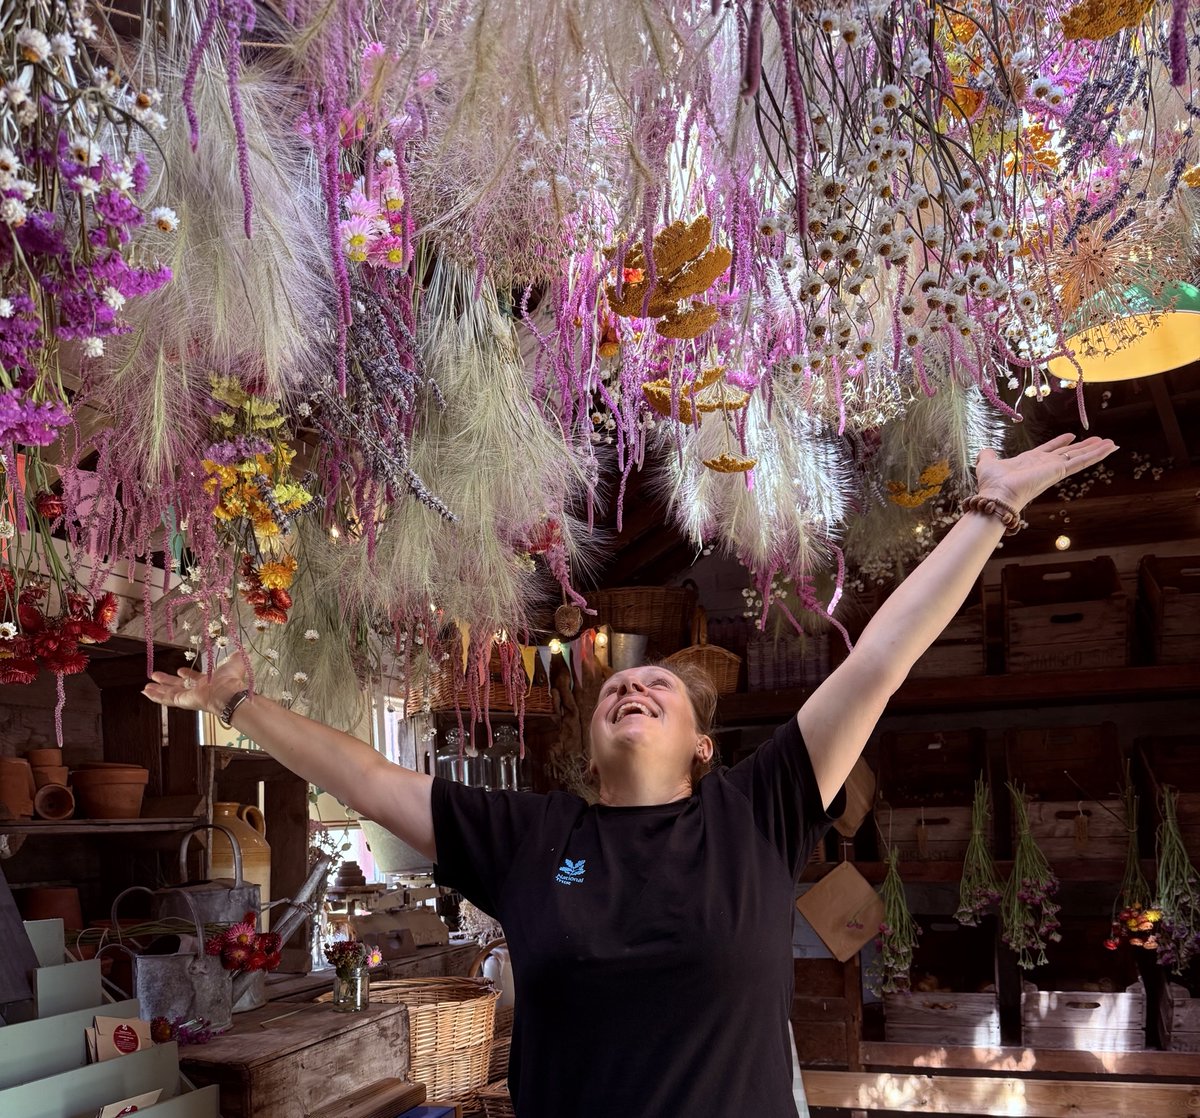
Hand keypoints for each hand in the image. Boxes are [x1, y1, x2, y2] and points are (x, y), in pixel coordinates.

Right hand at [142, 656, 247, 717]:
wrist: (228, 692)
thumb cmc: (232, 679)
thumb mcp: (234, 662)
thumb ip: (235, 657)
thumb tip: (242, 650)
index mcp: (208, 682)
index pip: (194, 679)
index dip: (187, 675)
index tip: (180, 671)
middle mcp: (197, 690)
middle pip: (178, 686)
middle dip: (167, 681)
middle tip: (156, 676)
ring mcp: (189, 696)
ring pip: (169, 693)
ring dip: (158, 690)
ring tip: (146, 687)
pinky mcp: (182, 701)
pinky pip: (166, 699)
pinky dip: (156, 696)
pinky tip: (146, 693)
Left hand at [975, 433, 1116, 510]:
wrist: (997, 494)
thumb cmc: (991, 483)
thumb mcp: (987, 463)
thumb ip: (987, 456)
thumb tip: (985, 451)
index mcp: (1030, 462)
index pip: (1050, 450)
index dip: (1060, 442)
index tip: (1072, 436)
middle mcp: (1045, 465)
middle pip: (1070, 453)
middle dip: (1084, 447)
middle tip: (1100, 440)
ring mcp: (1054, 469)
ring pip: (1079, 457)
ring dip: (1096, 450)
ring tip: (1112, 443)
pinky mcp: (1060, 471)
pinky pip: (1082, 461)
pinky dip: (1096, 454)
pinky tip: (1109, 448)